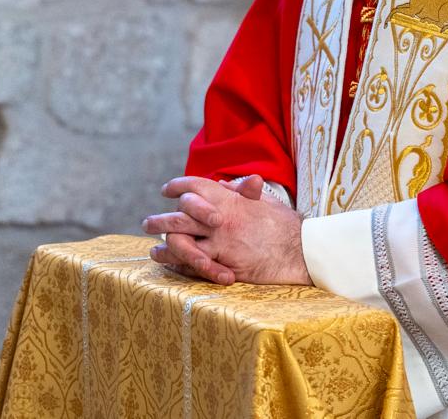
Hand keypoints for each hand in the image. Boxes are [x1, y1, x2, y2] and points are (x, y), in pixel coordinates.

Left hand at [141, 175, 309, 286]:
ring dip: (164, 244)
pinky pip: (192, 264)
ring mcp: (219, 243)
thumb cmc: (285, 225)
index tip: (167, 189)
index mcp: (230, 200)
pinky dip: (176, 263)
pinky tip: (167, 262)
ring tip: (153, 248)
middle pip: (180, 216)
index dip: (178, 186)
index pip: (196, 186)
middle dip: (160, 219)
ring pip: (180, 241)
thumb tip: (230, 184)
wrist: (299, 250)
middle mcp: (221, 219)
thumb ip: (244, 192)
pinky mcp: (222, 264)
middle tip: (148, 223)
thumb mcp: (264, 201)